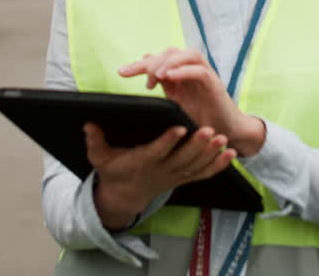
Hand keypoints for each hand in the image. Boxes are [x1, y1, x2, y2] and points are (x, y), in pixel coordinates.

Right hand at [86, 121, 234, 229]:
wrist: (125, 195)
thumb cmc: (113, 171)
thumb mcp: (99, 157)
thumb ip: (95, 141)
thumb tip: (88, 124)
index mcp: (143, 162)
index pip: (157, 151)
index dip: (168, 140)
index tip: (179, 127)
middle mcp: (162, 171)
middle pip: (182, 159)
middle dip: (196, 145)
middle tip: (209, 129)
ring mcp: (175, 176)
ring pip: (196, 166)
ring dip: (210, 154)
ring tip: (222, 139)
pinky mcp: (184, 179)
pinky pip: (203, 174)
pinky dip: (218, 166)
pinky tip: (231, 154)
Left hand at [117, 47, 266, 156]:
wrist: (222, 134)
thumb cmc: (198, 120)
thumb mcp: (174, 105)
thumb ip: (161, 89)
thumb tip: (143, 77)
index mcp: (179, 74)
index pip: (159, 59)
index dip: (140, 63)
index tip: (121, 73)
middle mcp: (191, 71)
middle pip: (171, 52)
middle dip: (151, 61)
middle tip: (134, 74)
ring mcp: (204, 75)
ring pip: (188, 54)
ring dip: (169, 62)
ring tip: (156, 75)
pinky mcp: (214, 85)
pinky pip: (200, 70)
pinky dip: (183, 71)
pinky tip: (169, 77)